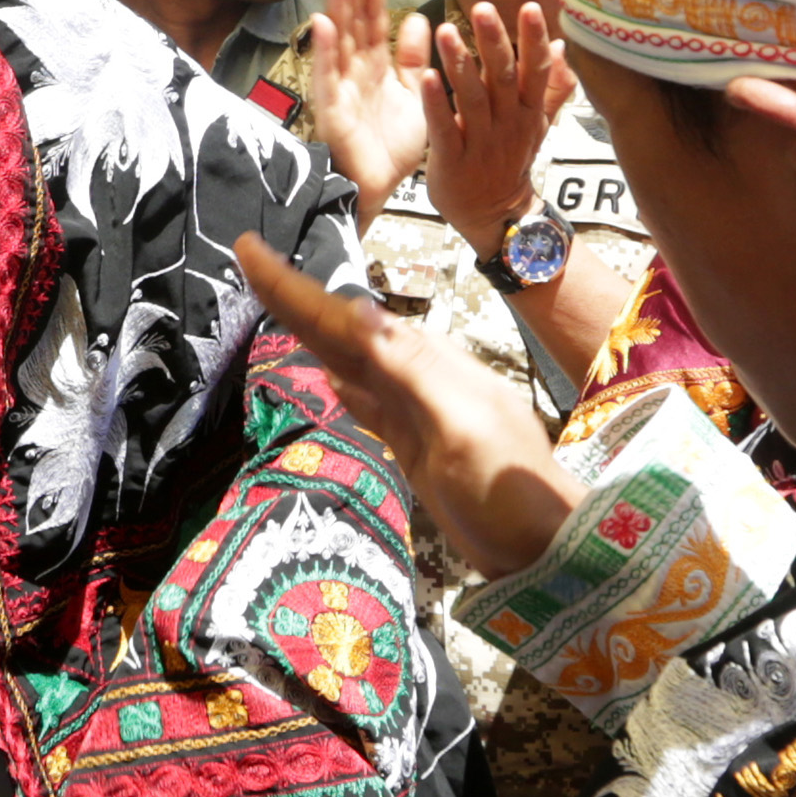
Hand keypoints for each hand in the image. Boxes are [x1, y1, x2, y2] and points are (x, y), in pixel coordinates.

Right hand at [236, 231, 575, 574]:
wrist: (546, 546)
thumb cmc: (508, 491)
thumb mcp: (461, 426)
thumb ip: (410, 369)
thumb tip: (358, 311)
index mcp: (426, 364)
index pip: (347, 319)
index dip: (297, 288)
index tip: (251, 250)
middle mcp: (419, 377)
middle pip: (343, 330)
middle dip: (296, 296)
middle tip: (249, 258)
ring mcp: (417, 410)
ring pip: (351, 359)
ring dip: (313, 330)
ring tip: (278, 301)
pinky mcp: (415, 443)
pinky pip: (367, 400)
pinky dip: (342, 381)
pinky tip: (328, 375)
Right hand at [302, 0, 429, 222]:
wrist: (380, 189)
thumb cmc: (392, 147)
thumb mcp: (413, 94)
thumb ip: (413, 58)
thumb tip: (416, 19)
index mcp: (375, 67)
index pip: (372, 20)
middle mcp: (355, 72)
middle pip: (353, 22)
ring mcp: (341, 89)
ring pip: (338, 41)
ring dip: (335, 8)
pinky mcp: (333, 110)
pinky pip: (328, 76)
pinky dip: (325, 50)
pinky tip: (323, 24)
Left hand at [423, 0, 573, 254]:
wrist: (493, 214)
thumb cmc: (510, 159)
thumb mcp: (536, 124)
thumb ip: (551, 87)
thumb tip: (563, 47)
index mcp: (528, 111)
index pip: (535, 70)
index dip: (533, 40)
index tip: (530, 7)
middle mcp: (508, 124)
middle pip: (503, 78)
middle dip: (494, 42)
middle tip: (482, 7)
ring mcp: (482, 144)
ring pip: (472, 98)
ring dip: (460, 64)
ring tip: (446, 30)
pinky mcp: (454, 161)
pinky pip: (445, 129)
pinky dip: (437, 104)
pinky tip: (427, 77)